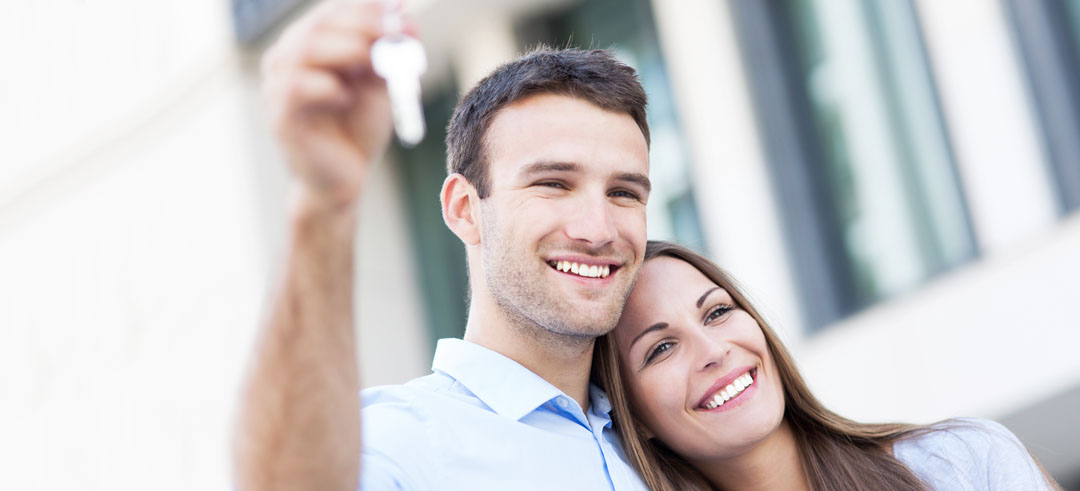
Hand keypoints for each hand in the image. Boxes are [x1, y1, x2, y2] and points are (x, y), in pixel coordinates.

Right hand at [262, 0, 398, 211]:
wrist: (343, 180)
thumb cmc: (357, 128)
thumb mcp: (379, 85)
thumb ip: (389, 53)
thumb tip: (407, 16)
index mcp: (309, 46)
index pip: (331, 13)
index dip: (365, 9)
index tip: (398, 12)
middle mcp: (286, 60)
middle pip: (317, 26)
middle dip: (360, 25)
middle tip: (391, 32)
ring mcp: (277, 87)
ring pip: (302, 50)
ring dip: (343, 48)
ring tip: (371, 59)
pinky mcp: (280, 116)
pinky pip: (295, 88)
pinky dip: (325, 87)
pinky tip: (345, 98)